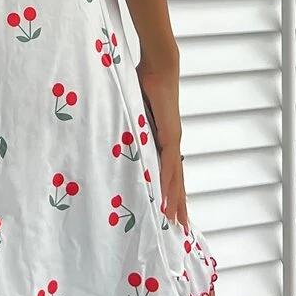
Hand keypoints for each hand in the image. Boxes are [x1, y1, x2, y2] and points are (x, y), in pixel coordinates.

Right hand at [136, 55, 188, 233]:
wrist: (158, 67)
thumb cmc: (145, 83)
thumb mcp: (134, 112)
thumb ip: (128, 126)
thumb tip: (115, 135)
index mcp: (162, 140)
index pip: (168, 172)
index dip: (170, 192)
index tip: (171, 211)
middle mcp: (171, 144)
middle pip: (176, 181)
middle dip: (178, 205)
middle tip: (180, 229)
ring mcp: (172, 140)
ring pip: (174, 178)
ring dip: (174, 201)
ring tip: (175, 222)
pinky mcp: (170, 135)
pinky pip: (168, 163)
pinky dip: (168, 182)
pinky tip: (168, 199)